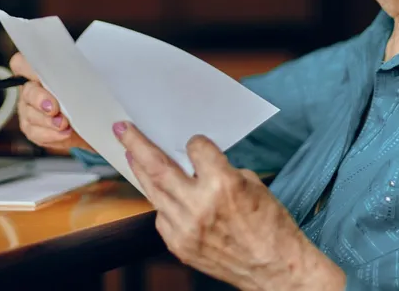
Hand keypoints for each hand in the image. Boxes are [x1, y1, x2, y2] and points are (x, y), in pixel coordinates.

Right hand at [9, 52, 93, 152]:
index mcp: (40, 71)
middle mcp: (31, 89)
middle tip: (54, 109)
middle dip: (41, 100)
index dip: (28, 69)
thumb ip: (75, 75)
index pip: (21, 64)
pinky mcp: (33, 129)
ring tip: (65, 124)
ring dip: (48, 121)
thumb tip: (77, 73)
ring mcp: (29, 110)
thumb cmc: (89, 94)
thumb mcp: (85, 80)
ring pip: (29, 114)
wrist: (95, 120)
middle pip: (27, 91)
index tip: (43, 77)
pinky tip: (64, 133)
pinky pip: (34, 133)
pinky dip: (50, 134)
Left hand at [113, 122, 345, 290]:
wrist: (276, 269)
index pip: (196, 148)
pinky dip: (160, 201)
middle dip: (137, 144)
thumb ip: (220, 171)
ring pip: (153, 191)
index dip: (196, 142)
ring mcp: (186, 228)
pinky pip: (161, 217)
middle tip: (123, 128)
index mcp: (222, 184)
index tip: (194, 142)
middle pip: (158, 166)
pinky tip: (160, 193)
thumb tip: (197, 163)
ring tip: (131, 154)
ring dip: (140, 170)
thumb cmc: (270, 226)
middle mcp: (199, 205)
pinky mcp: (180, 246)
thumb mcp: (252, 185)